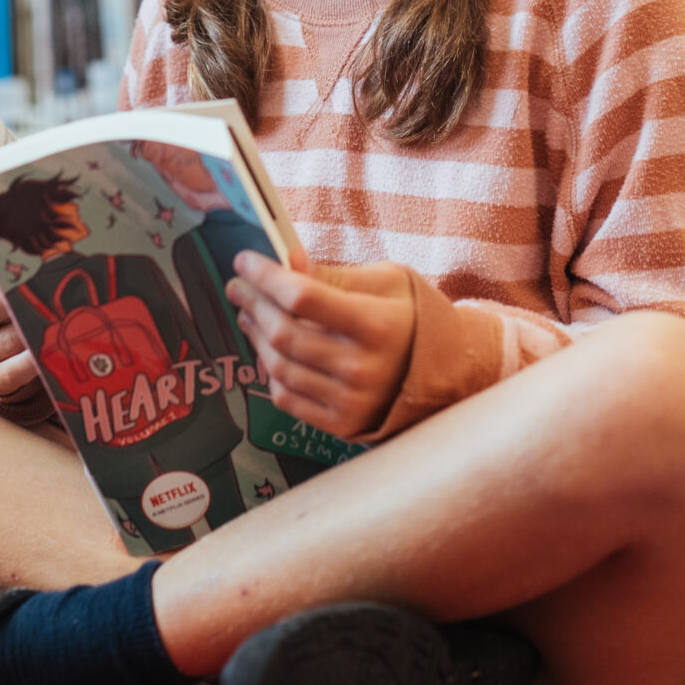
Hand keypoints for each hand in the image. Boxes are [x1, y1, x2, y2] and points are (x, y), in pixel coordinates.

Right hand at [0, 250, 38, 397]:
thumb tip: (38, 249)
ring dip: (33, 328)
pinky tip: (50, 347)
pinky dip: (33, 361)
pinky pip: (13, 372)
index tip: (26, 253)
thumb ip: (1, 266)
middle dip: (21, 296)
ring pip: (5, 341)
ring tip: (61, 313)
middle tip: (50, 283)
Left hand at [227, 251, 416, 438]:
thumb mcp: (387, 282)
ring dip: (256, 336)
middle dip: (253, 303)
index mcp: (377, 325)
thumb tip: (288, 261)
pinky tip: (268, 350)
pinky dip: (270, 372)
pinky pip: (287, 398)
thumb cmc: (411, 318)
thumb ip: (334, 274)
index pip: (303, 298)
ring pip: (279, 366)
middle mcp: (363, 367)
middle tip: (238, 285)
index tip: (245, 261)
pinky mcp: (342, 423)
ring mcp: (351, 400)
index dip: (266, 277)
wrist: (446, 373)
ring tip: (250, 314)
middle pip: (285, 333)